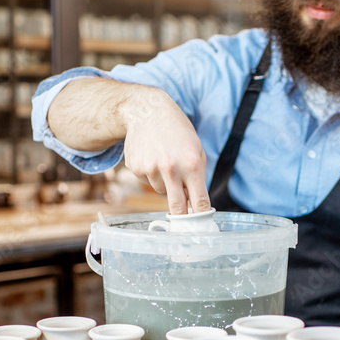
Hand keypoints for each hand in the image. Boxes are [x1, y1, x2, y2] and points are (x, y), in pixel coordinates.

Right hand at [122, 88, 211, 214]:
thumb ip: (198, 176)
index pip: (199, 200)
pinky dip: (151, 175)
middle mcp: (171, 169)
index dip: (201, 217)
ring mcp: (151, 169)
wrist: (147, 111)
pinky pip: (148, 182)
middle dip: (182, 219)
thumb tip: (196, 203)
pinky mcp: (136, 168)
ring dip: (166, 184)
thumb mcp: (196, 149)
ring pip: (162, 192)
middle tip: (184, 225)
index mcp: (191, 164)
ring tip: (165, 161)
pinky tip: (152, 157)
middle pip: (178, 207)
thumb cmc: (178, 131)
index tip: (202, 228)